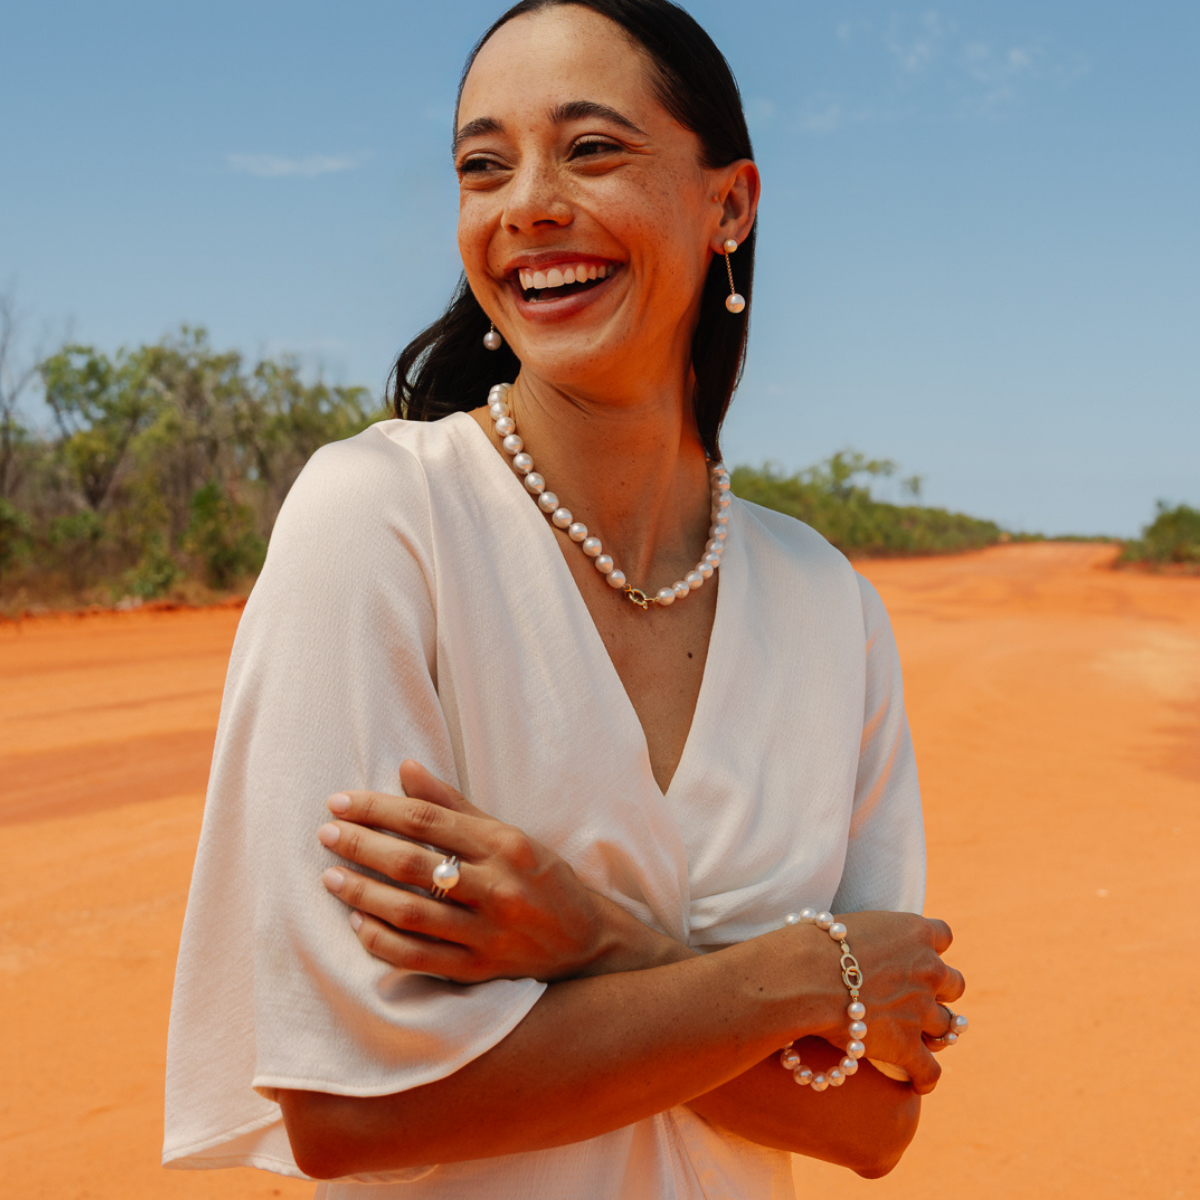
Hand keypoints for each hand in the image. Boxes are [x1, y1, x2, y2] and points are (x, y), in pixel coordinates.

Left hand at [318, 760, 684, 982]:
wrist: (589, 943)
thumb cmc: (543, 878)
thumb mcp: (508, 833)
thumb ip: (453, 804)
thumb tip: (405, 767)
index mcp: (505, 844)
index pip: (428, 820)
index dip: (378, 808)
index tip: (341, 802)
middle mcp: (498, 887)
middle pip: (415, 863)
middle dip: (363, 845)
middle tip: (326, 834)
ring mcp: (489, 932)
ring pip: (412, 912)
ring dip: (364, 893)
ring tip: (331, 878)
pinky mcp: (480, 970)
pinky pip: (419, 959)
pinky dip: (383, 941)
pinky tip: (359, 924)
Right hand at [811, 910, 965, 1095]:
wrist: (808, 976)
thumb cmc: (820, 943)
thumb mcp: (855, 925)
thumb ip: (874, 935)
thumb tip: (861, 944)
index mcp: (916, 932)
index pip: (943, 934)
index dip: (931, 948)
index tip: (917, 954)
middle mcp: (929, 969)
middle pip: (954, 983)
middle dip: (940, 991)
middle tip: (918, 996)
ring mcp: (922, 1009)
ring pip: (948, 1026)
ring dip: (936, 1029)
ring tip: (923, 1036)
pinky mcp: (907, 1045)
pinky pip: (929, 1070)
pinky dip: (925, 1077)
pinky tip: (919, 1081)